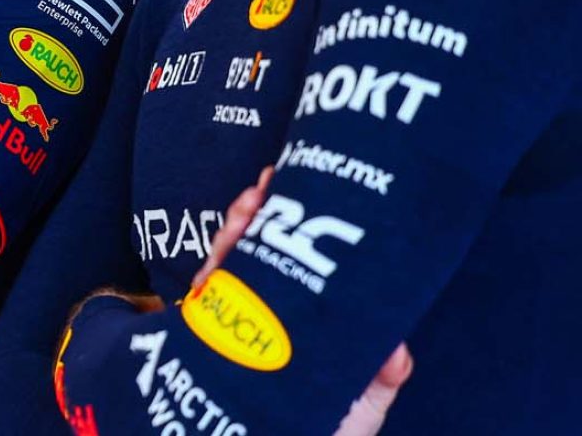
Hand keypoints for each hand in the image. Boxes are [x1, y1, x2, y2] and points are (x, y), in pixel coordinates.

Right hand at [189, 167, 411, 435]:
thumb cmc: (319, 430)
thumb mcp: (357, 408)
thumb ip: (375, 379)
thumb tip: (398, 349)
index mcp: (299, 327)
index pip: (295, 267)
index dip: (295, 230)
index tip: (302, 194)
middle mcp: (263, 321)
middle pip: (259, 257)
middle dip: (258, 218)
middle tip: (266, 187)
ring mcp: (231, 330)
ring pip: (228, 269)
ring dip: (235, 233)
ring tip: (247, 206)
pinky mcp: (201, 346)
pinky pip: (200, 302)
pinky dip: (208, 271)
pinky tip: (218, 255)